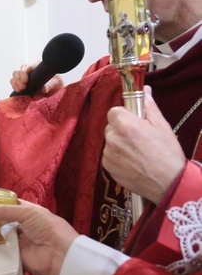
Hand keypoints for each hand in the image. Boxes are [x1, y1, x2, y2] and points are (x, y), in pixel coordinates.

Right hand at [0, 201, 77, 274]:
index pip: (13, 206)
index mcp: (31, 213)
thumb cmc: (47, 228)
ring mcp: (21, 242)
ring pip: (3, 236)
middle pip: (5, 221)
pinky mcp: (17, 257)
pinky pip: (3, 252)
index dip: (0, 204)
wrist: (60, 255)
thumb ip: (5, 211)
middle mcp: (25, 227)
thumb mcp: (28, 213)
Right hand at [10, 62, 63, 95]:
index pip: (28, 66)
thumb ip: (50, 85)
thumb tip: (43, 89)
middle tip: (23, 87)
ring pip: (14, 76)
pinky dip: (14, 86)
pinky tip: (18, 91)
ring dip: (15, 83)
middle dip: (19, 79)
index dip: (24, 72)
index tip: (26, 80)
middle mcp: (28, 70)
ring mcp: (23, 76)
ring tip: (21, 89)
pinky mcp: (21, 83)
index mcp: (36, 65)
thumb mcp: (55, 83)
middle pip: (18, 71)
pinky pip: (14, 83)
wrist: (54, 88)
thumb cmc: (55, 83)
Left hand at [103, 86, 185, 203]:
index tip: (134, 121)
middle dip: (122, 129)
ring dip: (119, 143)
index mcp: (124, 124)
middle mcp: (112, 137)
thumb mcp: (162, 126)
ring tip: (138, 152)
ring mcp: (108, 153)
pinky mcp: (107, 166)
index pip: (113, 111)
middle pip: (111, 126)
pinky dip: (117, 157)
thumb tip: (144, 91)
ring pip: (110, 141)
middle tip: (139, 138)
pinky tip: (132, 162)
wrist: (168, 183)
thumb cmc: (167, 153)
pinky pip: (109, 155)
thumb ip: (148, 107)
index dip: (124, 115)